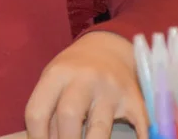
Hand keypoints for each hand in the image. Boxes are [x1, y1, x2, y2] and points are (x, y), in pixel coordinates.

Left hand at [26, 32, 146, 138]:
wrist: (108, 48)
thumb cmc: (73, 71)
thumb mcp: (53, 80)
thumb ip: (48, 110)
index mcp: (58, 74)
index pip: (37, 112)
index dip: (36, 137)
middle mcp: (85, 79)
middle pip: (69, 116)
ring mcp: (111, 89)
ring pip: (99, 128)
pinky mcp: (133, 99)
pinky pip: (138, 125)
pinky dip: (140, 138)